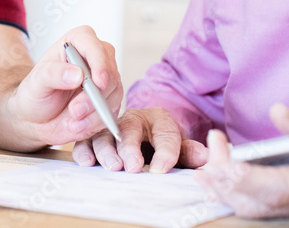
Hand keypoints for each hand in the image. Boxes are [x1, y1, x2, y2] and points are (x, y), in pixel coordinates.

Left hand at [5, 25, 122, 146]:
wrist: (36, 118)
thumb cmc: (35, 93)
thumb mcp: (36, 82)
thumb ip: (53, 74)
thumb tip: (78, 74)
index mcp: (78, 42)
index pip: (94, 46)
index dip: (100, 63)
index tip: (98, 83)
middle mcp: (96, 58)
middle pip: (110, 72)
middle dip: (95, 96)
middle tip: (75, 111)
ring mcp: (105, 80)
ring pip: (114, 93)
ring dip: (95, 112)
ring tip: (73, 122)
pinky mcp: (109, 101)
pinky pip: (112, 111)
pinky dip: (96, 122)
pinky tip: (79, 126)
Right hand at [72, 107, 207, 171]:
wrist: (145, 136)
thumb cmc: (162, 143)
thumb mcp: (179, 146)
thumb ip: (189, 152)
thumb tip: (204, 156)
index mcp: (159, 119)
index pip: (165, 133)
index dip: (165, 151)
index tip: (162, 169)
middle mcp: (133, 119)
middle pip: (129, 129)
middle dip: (130, 148)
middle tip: (133, 166)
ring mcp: (112, 127)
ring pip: (105, 134)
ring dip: (106, 150)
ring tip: (112, 166)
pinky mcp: (95, 136)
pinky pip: (86, 140)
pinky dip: (84, 150)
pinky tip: (87, 162)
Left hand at [196, 103, 288, 218]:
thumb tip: (278, 112)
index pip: (279, 188)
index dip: (246, 180)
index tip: (222, 163)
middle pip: (263, 205)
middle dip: (228, 187)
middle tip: (206, 161)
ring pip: (264, 210)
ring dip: (232, 193)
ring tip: (207, 171)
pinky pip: (271, 206)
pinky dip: (245, 195)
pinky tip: (228, 176)